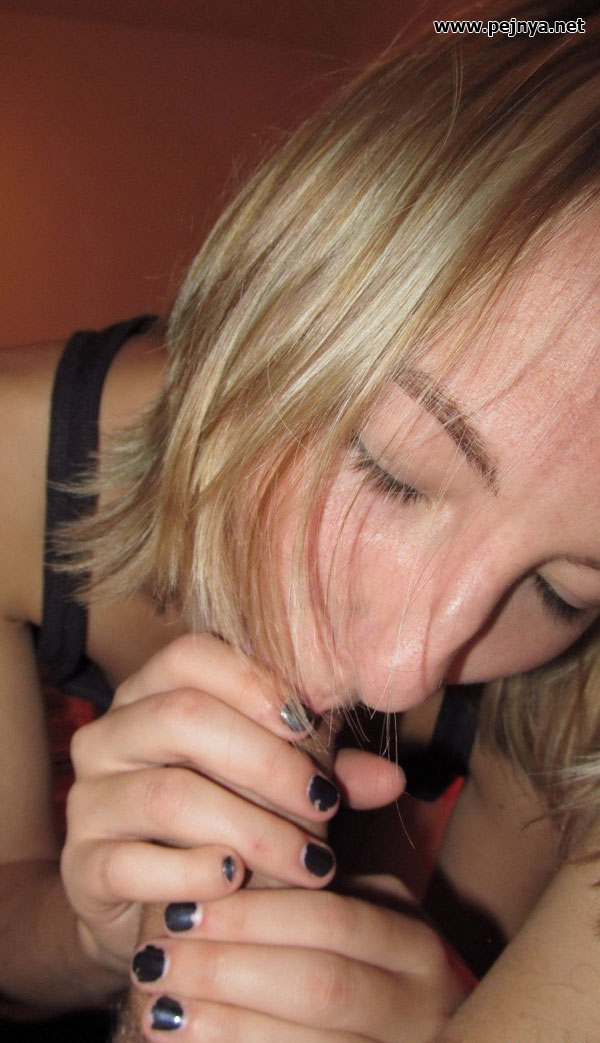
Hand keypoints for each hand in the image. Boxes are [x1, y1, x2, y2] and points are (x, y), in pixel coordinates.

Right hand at [60, 634, 403, 973]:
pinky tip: (239, 884)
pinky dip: (198, 874)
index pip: (190, 654)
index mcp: (152, 694)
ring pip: (169, 794)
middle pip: (182, 717)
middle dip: (268, 763)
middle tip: (325, 805)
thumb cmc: (225, 821)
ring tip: (310, 861)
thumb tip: (392, 776)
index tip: (308, 724)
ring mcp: (89, 800)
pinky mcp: (82, 867)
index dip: (253, 681)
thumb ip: (326, 771)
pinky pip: (135, 864)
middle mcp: (110, 735)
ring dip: (254, 829)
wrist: (149, 902)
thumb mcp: (276, 787)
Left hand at [129, 881, 471, 1041]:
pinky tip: (182, 1042)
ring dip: (222, 1024)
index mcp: (414, 945)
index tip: (180, 908)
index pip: (332, 919)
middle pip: (318, 983)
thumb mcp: (358, 908)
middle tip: (156, 959)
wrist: (400, 1034)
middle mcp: (418, 1005)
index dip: (252, 916)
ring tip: (157, 1004)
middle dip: (226, 970)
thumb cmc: (359, 957)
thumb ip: (315, 862)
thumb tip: (264, 794)